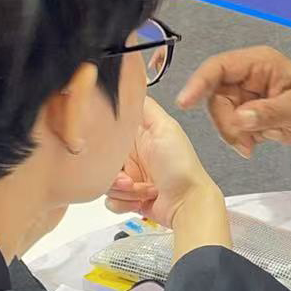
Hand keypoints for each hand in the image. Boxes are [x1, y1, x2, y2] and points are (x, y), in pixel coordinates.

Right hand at [107, 99, 219, 229]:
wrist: (188, 203)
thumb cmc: (181, 167)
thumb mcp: (165, 127)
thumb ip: (145, 107)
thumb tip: (128, 87)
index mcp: (140, 136)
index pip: (109, 134)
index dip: (105, 143)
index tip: (109, 151)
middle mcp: (134, 156)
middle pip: (102, 160)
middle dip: (113, 172)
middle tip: (128, 178)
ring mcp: (131, 178)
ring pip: (105, 182)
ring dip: (122, 189)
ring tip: (142, 189)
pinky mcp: (130, 198)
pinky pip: (111, 200)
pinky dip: (124, 202)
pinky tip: (140, 199)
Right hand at [178, 47, 290, 157]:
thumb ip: (269, 113)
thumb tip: (239, 118)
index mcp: (257, 64)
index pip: (219, 68)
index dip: (199, 83)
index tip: (185, 102)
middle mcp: (246, 77)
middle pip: (215, 96)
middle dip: (224, 122)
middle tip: (243, 142)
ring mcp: (244, 95)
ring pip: (220, 114)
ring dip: (231, 134)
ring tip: (252, 146)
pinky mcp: (245, 112)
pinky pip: (230, 126)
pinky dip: (238, 139)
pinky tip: (255, 145)